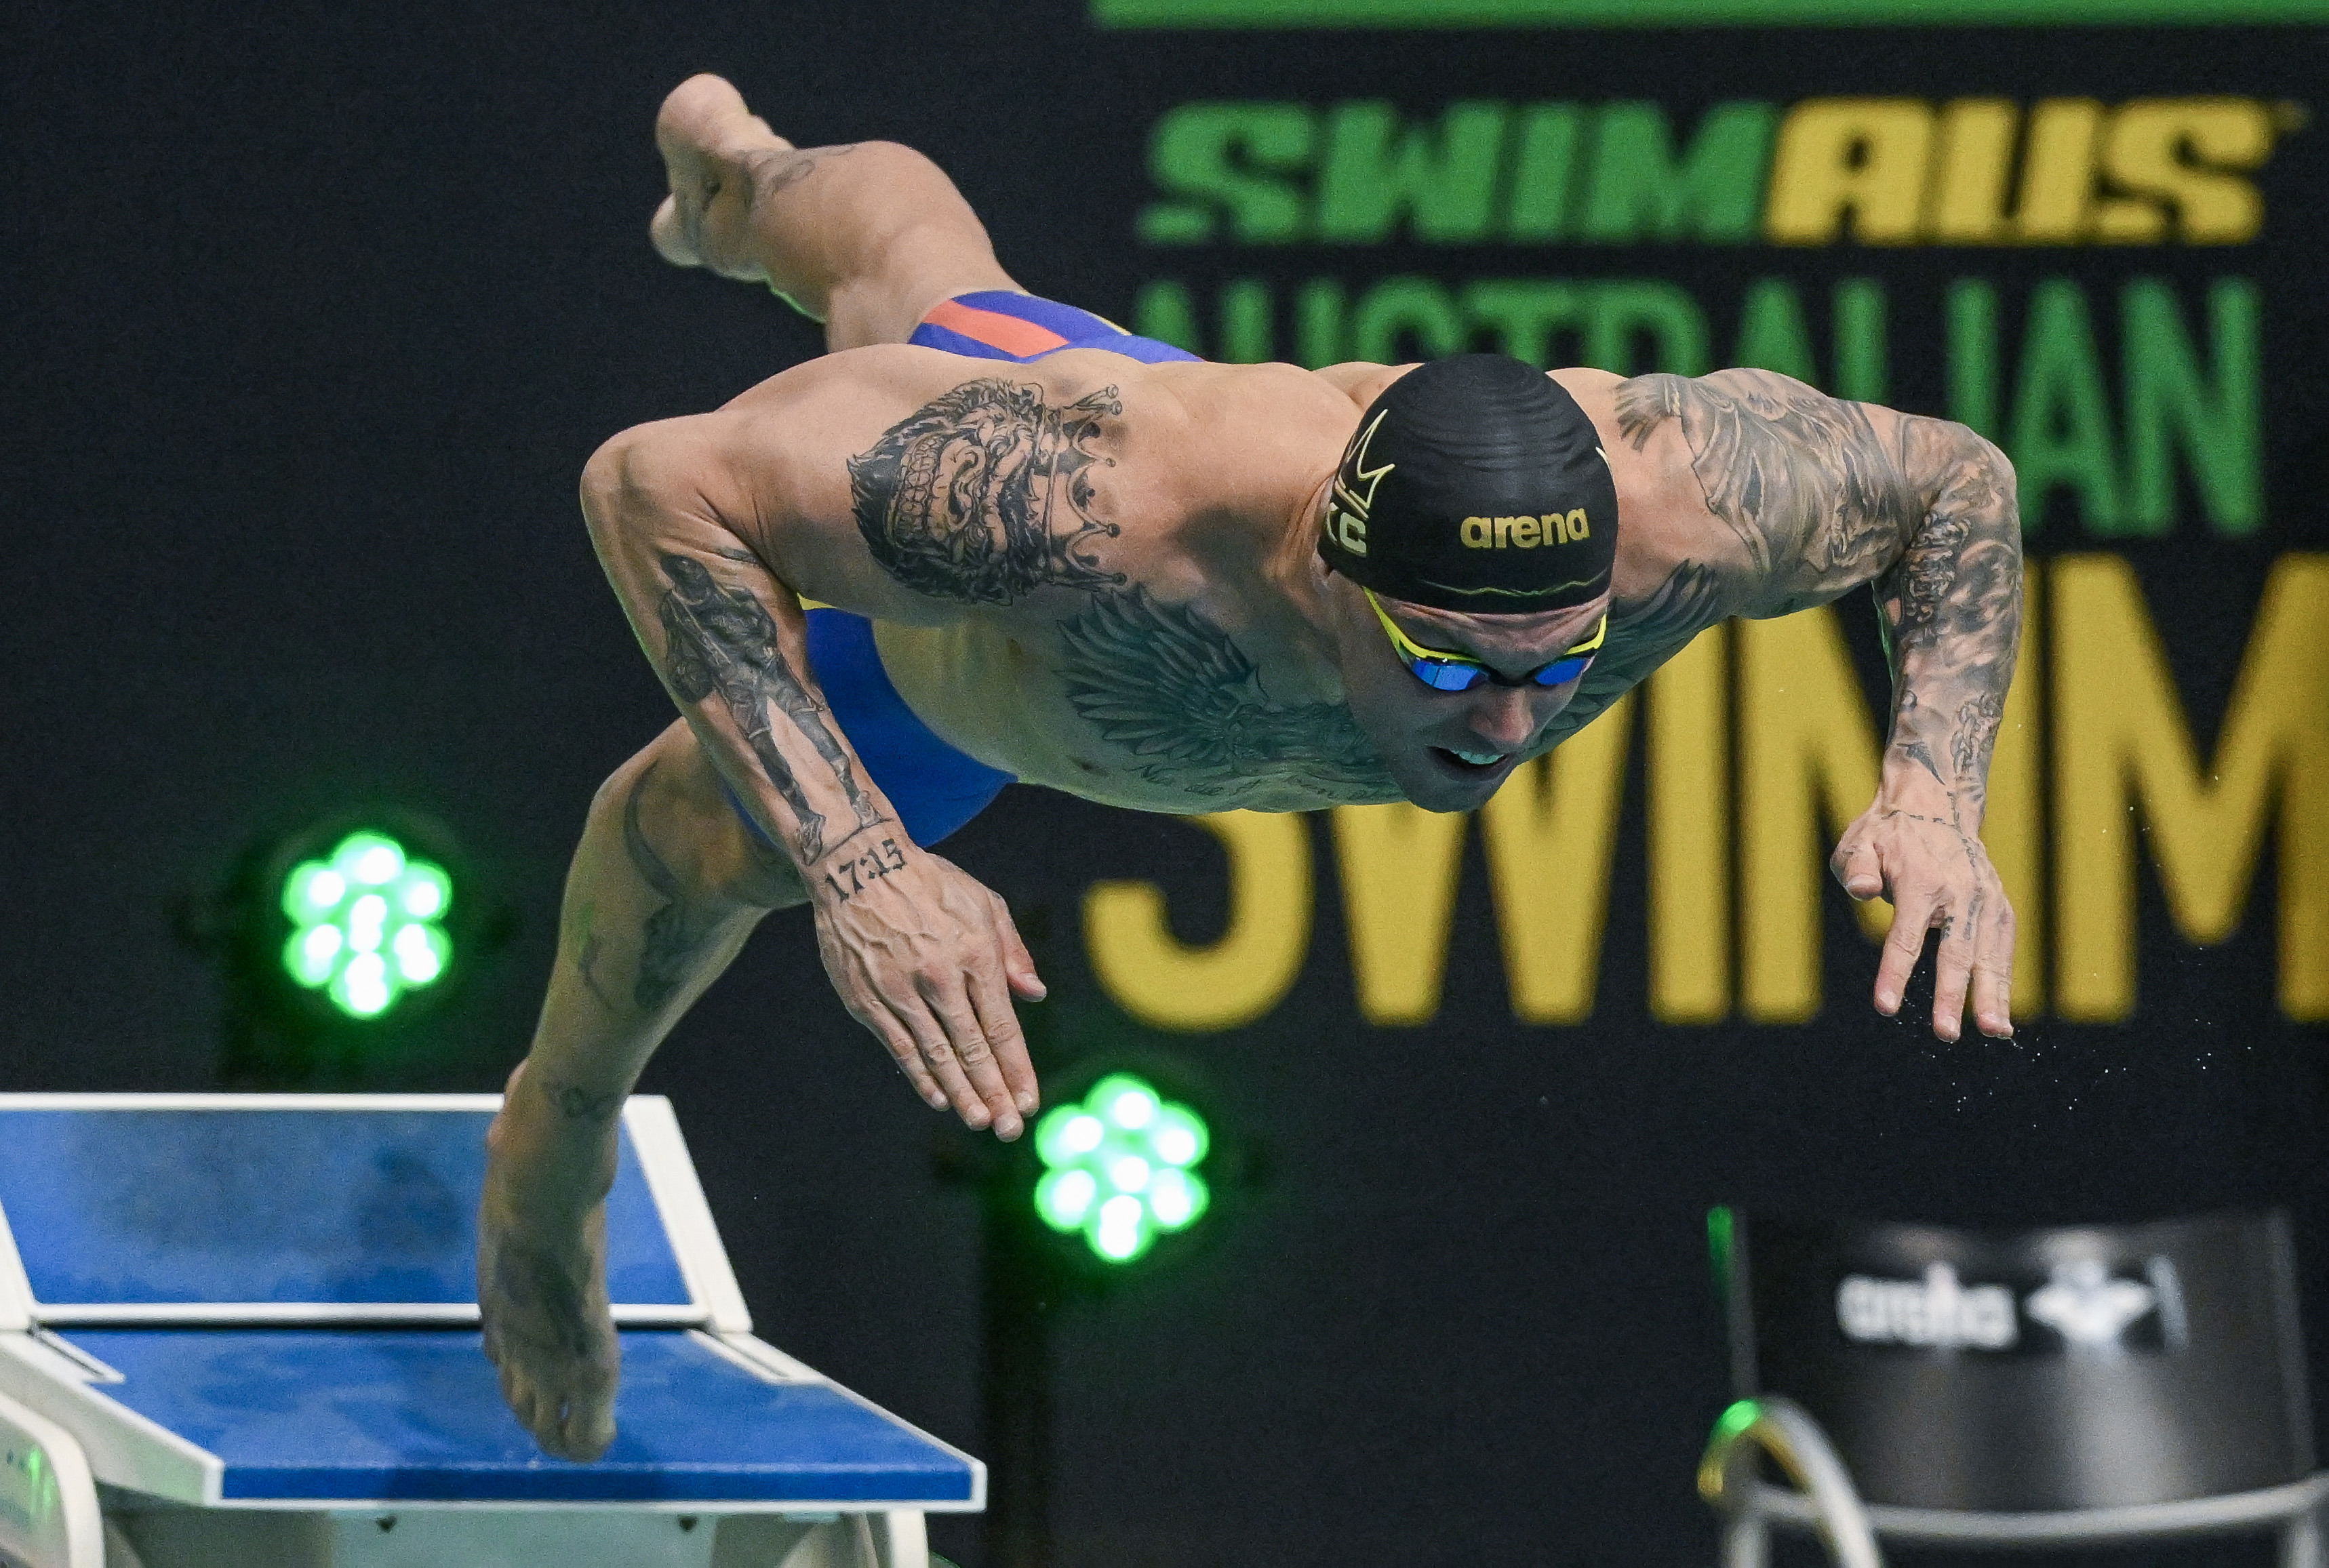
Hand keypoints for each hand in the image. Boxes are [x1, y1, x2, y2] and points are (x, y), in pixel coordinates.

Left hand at [478, 1063, 621, 1460]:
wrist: (548, 1142)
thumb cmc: (535, 1128)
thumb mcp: (520, 1128)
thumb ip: (520, 1120)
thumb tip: (521, 1084)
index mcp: (500, 1262)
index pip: (501, 1326)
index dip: (512, 1354)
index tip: (517, 1371)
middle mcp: (512, 1301)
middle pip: (514, 1375)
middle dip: (533, 1404)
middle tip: (551, 1428)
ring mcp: (541, 1319)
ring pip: (542, 1401)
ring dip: (558, 1427)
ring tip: (574, 1448)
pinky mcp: (580, 1327)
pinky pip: (585, 1400)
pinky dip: (588, 1428)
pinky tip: (594, 1445)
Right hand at [808, 837, 1045, 1137]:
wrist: (857, 866)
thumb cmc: (930, 884)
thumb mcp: (984, 903)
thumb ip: (1013, 952)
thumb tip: (1036, 995)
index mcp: (974, 953)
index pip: (1002, 1027)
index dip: (1017, 1070)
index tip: (1029, 1102)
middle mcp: (939, 977)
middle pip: (973, 1049)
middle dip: (994, 1094)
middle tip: (1009, 1129)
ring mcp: (899, 990)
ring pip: (936, 1055)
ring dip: (961, 1094)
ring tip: (980, 1122)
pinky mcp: (866, 998)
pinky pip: (899, 1047)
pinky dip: (920, 1076)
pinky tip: (938, 1098)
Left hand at [1831, 803, 2014, 1041]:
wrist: (1935, 805)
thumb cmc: (1887, 834)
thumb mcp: (1859, 842)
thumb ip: (1857, 868)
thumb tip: (1862, 891)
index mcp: (1921, 881)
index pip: (1905, 936)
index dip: (1894, 973)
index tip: (1885, 1007)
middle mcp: (1960, 892)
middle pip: (1956, 951)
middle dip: (1951, 995)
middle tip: (1945, 1033)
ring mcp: (1986, 900)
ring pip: (1990, 954)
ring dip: (1992, 995)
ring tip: (1993, 1032)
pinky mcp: (2001, 907)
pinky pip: (2003, 950)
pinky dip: (2004, 982)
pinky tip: (2000, 1018)